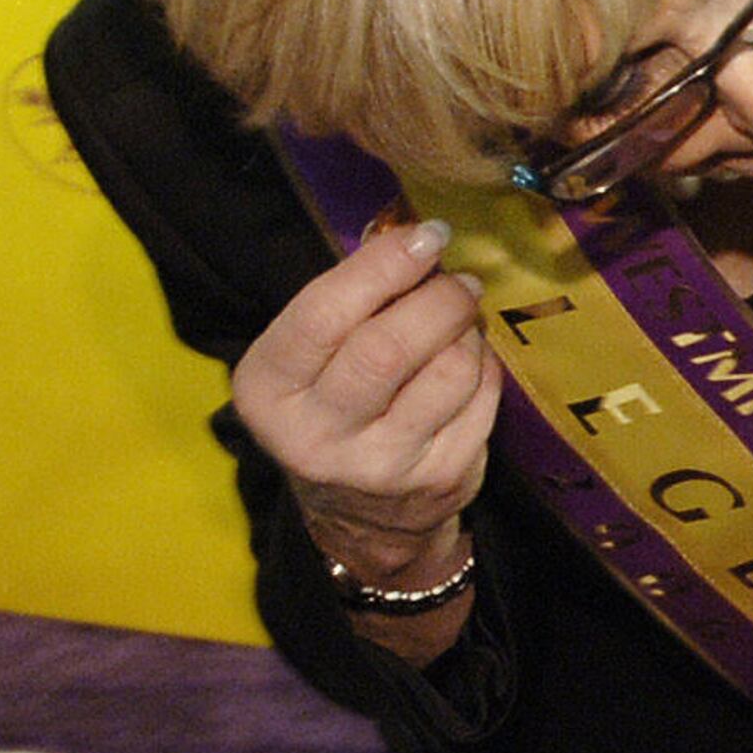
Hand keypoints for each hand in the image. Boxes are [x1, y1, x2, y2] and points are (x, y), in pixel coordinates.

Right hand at [231, 218, 502, 592]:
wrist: (358, 516)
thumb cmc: (329, 408)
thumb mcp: (308, 360)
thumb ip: (347, 301)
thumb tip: (410, 236)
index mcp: (268, 392)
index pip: (323, 316)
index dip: (382, 267)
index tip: (425, 236)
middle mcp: (317, 435)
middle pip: (389, 348)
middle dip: (437, 299)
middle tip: (457, 279)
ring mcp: (383, 465)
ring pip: (447, 373)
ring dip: (466, 331)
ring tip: (462, 317)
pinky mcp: (441, 479)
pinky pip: (481, 401)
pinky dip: (484, 366)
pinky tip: (469, 359)